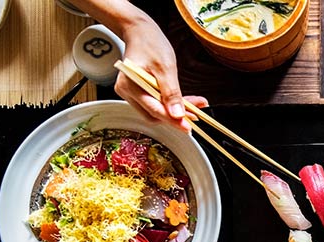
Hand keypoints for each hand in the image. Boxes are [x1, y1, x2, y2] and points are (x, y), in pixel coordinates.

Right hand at [114, 14, 205, 131]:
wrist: (139, 32)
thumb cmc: (151, 44)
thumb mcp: (166, 67)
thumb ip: (171, 93)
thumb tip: (177, 115)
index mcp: (130, 85)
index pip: (155, 110)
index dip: (173, 121)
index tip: (188, 127)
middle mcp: (126, 92)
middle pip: (154, 113)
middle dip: (176, 116)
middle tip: (197, 113)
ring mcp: (130, 92)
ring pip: (155, 110)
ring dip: (174, 111)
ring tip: (194, 104)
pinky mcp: (135, 92)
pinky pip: (153, 103)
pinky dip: (168, 104)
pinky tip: (182, 101)